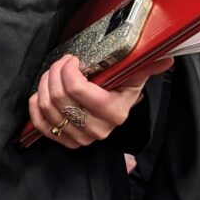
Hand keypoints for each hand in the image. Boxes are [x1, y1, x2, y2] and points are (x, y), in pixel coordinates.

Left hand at [28, 53, 173, 148]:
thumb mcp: (131, 71)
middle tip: (60, 62)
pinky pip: (42, 126)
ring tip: (52, 73)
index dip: (67, 69)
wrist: (113, 101)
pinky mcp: (67, 141)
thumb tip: (164, 59)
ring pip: (48, 108)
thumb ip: (143, 65)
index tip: (72, 59)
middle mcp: (99, 129)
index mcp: (115, 111)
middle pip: (59, 98)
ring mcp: (82, 138)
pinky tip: (40, 93)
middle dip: (54, 72)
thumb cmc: (119, 82)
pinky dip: (35, 107)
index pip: (77, 89)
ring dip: (44, 85)